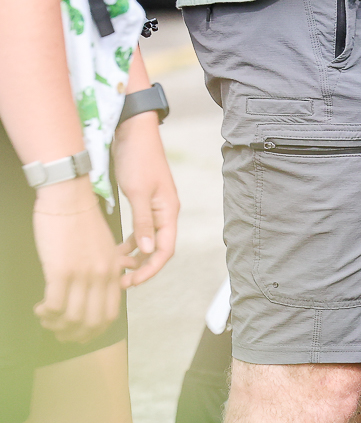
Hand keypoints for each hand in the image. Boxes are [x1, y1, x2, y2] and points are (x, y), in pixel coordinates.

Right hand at [31, 177, 131, 342]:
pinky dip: (47, 313)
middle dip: (76, 334)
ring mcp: (83, 275)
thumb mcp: (105, 248)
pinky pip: (55, 304)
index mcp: (114, 274)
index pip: (110, 314)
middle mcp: (102, 278)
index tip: (82, 333)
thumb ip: (104, 270)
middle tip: (61, 335)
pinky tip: (40, 310)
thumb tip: (96, 290)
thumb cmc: (82, 220)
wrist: (69, 197)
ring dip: (57, 325)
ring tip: (46, 321)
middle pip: (92, 321)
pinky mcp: (61, 270)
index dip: (95, 329)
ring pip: (73, 317)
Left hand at [111, 112, 177, 285]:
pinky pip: (142, 229)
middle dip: (143, 266)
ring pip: (149, 241)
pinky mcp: (145, 202)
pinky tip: (118, 248)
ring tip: (118, 267)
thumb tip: (149, 251)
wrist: (134, 131)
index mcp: (169, 213)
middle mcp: (166, 214)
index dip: (150, 269)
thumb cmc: (137, 157)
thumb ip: (143, 223)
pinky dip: (132, 241)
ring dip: (136, 255)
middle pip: (159, 249)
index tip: (132, 280)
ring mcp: (156, 208)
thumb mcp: (137, 192)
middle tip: (122, 279)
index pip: (165, 250)